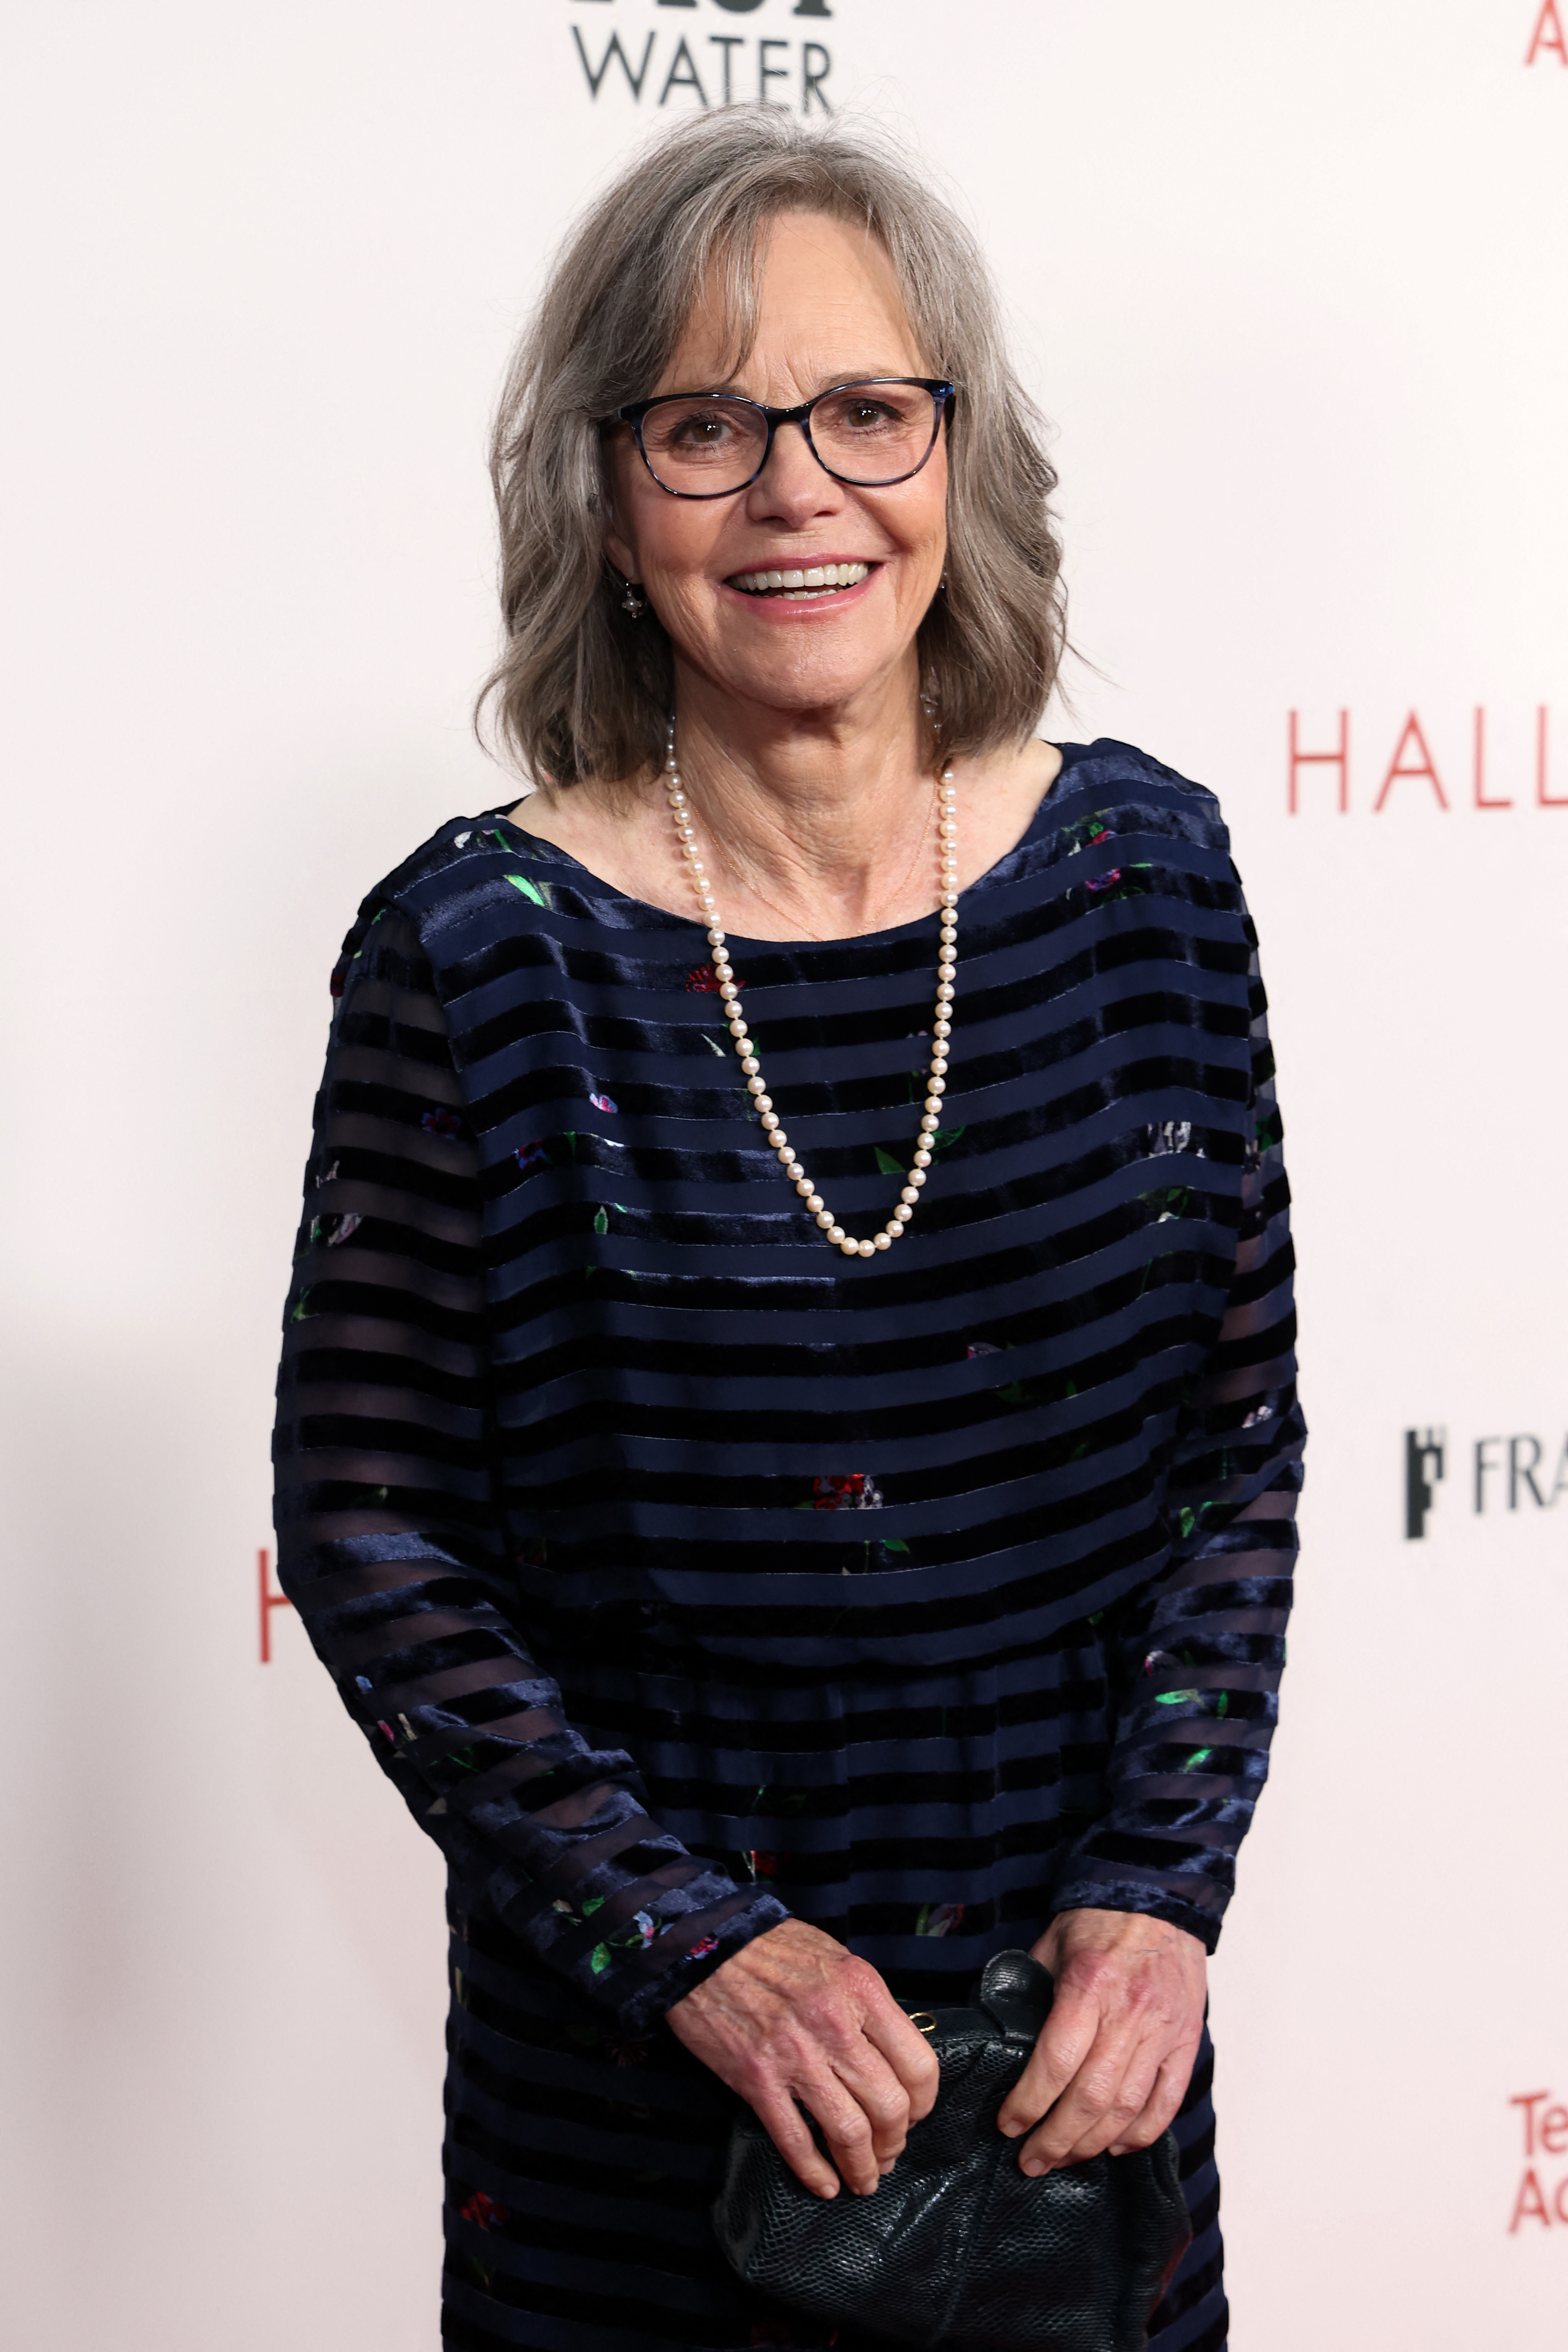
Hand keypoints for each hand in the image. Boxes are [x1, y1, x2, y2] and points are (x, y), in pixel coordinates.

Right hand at [666, 1918, 939, 2200]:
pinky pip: (795, 2140)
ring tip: (864, 2178)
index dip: (924, 2102)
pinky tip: (824, 2185)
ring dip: (863, 2166)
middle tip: (889, 2153)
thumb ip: (865, 2003)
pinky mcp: (756, 2081)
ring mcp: (795, 2057)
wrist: (703, 1945)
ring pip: (849, 2131)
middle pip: (889, 2106)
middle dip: (895, 2142)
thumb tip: (889, 2052)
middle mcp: (835, 2025)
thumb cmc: (771, 1948)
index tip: (915, 2114)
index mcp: (861, 1990)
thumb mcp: (834, 1958)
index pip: (918, 2064)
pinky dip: (814, 2172)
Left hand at [997, 1909, 1205, 2174]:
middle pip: (1093, 2096)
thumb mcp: (1050, 1944)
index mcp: (1089, 1985)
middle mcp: (1130, 2012)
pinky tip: (1115, 2146)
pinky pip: (1166, 2100)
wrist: (1159, 1895)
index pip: (1056, 2061)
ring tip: (1064, 2160)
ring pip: (1129, 2108)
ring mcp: (1163, 2030)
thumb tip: (1000, 2038)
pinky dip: (1142, 2133)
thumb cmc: (1100, 1920)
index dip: (1029, 2103)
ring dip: (1093, 2144)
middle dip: (1057, 2139)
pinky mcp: (1186, 2040)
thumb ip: (1029, 1991)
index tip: (1008, 2126)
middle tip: (1031, 2162)